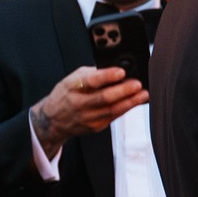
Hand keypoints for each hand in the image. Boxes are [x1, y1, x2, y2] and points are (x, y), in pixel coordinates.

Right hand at [31, 65, 145, 155]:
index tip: (121, 72)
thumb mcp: (73, 79)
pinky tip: (134, 102)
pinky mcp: (95, 127)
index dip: (107, 76)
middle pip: (104, 98)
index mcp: (73, 87)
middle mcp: (80, 103)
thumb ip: (92, 74)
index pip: (91, 81)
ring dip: (130, 102)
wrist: (54, 120)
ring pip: (112, 110)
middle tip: (137, 84)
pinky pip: (113, 117)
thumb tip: (114, 70)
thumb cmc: (66, 95)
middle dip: (124, 91)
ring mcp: (88, 117)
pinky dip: (125, 109)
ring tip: (143, 95)